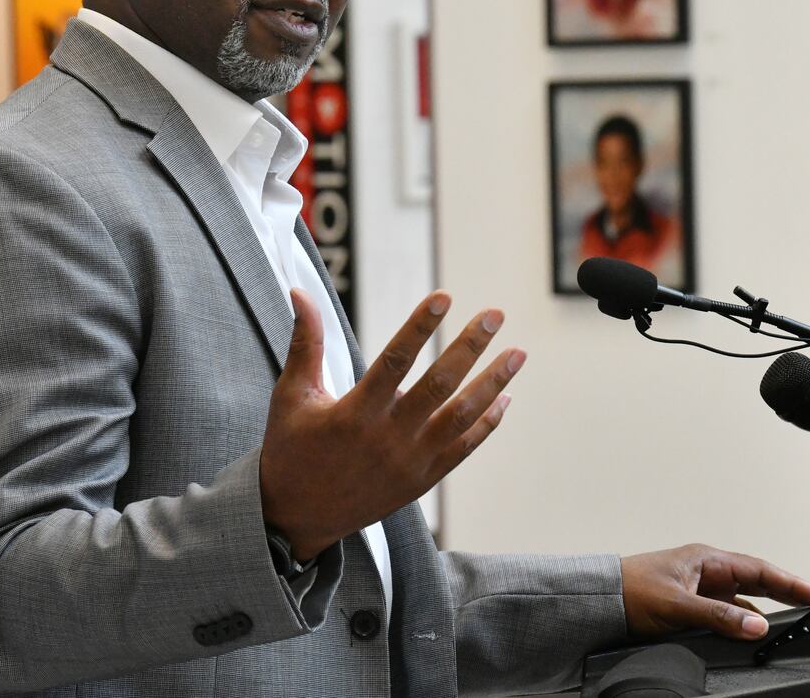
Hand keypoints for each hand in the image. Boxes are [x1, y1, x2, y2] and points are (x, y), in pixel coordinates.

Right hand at [260, 288, 523, 559]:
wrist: (297, 518)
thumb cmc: (291, 449)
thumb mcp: (291, 395)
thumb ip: (305, 343)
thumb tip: (300, 292)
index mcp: (355, 413)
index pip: (395, 360)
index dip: (420, 326)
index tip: (444, 296)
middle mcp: (388, 438)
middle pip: (440, 384)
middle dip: (471, 346)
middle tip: (496, 315)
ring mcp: (410, 461)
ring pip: (461, 417)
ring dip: (493, 383)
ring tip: (518, 353)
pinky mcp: (422, 480)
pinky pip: (463, 449)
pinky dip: (487, 423)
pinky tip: (505, 397)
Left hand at [620, 544, 809, 640]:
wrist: (600, 601)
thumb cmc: (630, 590)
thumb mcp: (678, 605)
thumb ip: (718, 616)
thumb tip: (757, 626)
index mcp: (708, 559)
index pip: (761, 570)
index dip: (793, 583)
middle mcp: (708, 571)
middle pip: (759, 582)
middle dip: (790, 593)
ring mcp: (702, 589)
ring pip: (745, 599)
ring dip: (768, 610)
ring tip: (796, 622)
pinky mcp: (693, 607)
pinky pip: (728, 613)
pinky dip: (744, 623)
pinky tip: (754, 635)